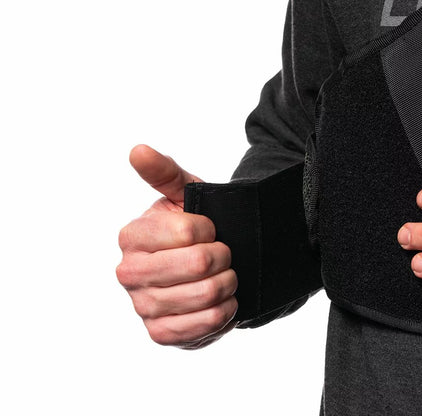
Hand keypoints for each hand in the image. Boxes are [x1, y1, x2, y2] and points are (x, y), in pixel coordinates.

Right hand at [117, 145, 237, 348]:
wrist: (205, 271)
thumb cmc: (193, 227)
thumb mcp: (183, 195)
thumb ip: (164, 172)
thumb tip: (138, 150)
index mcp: (132, 236)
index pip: (189, 230)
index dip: (212, 230)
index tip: (212, 230)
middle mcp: (129, 273)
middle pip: (200, 264)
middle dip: (225, 257)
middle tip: (225, 255)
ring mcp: (143, 306)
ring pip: (206, 295)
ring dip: (228, 284)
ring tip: (226, 277)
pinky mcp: (161, 334)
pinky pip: (204, 325)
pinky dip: (224, 312)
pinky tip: (223, 301)